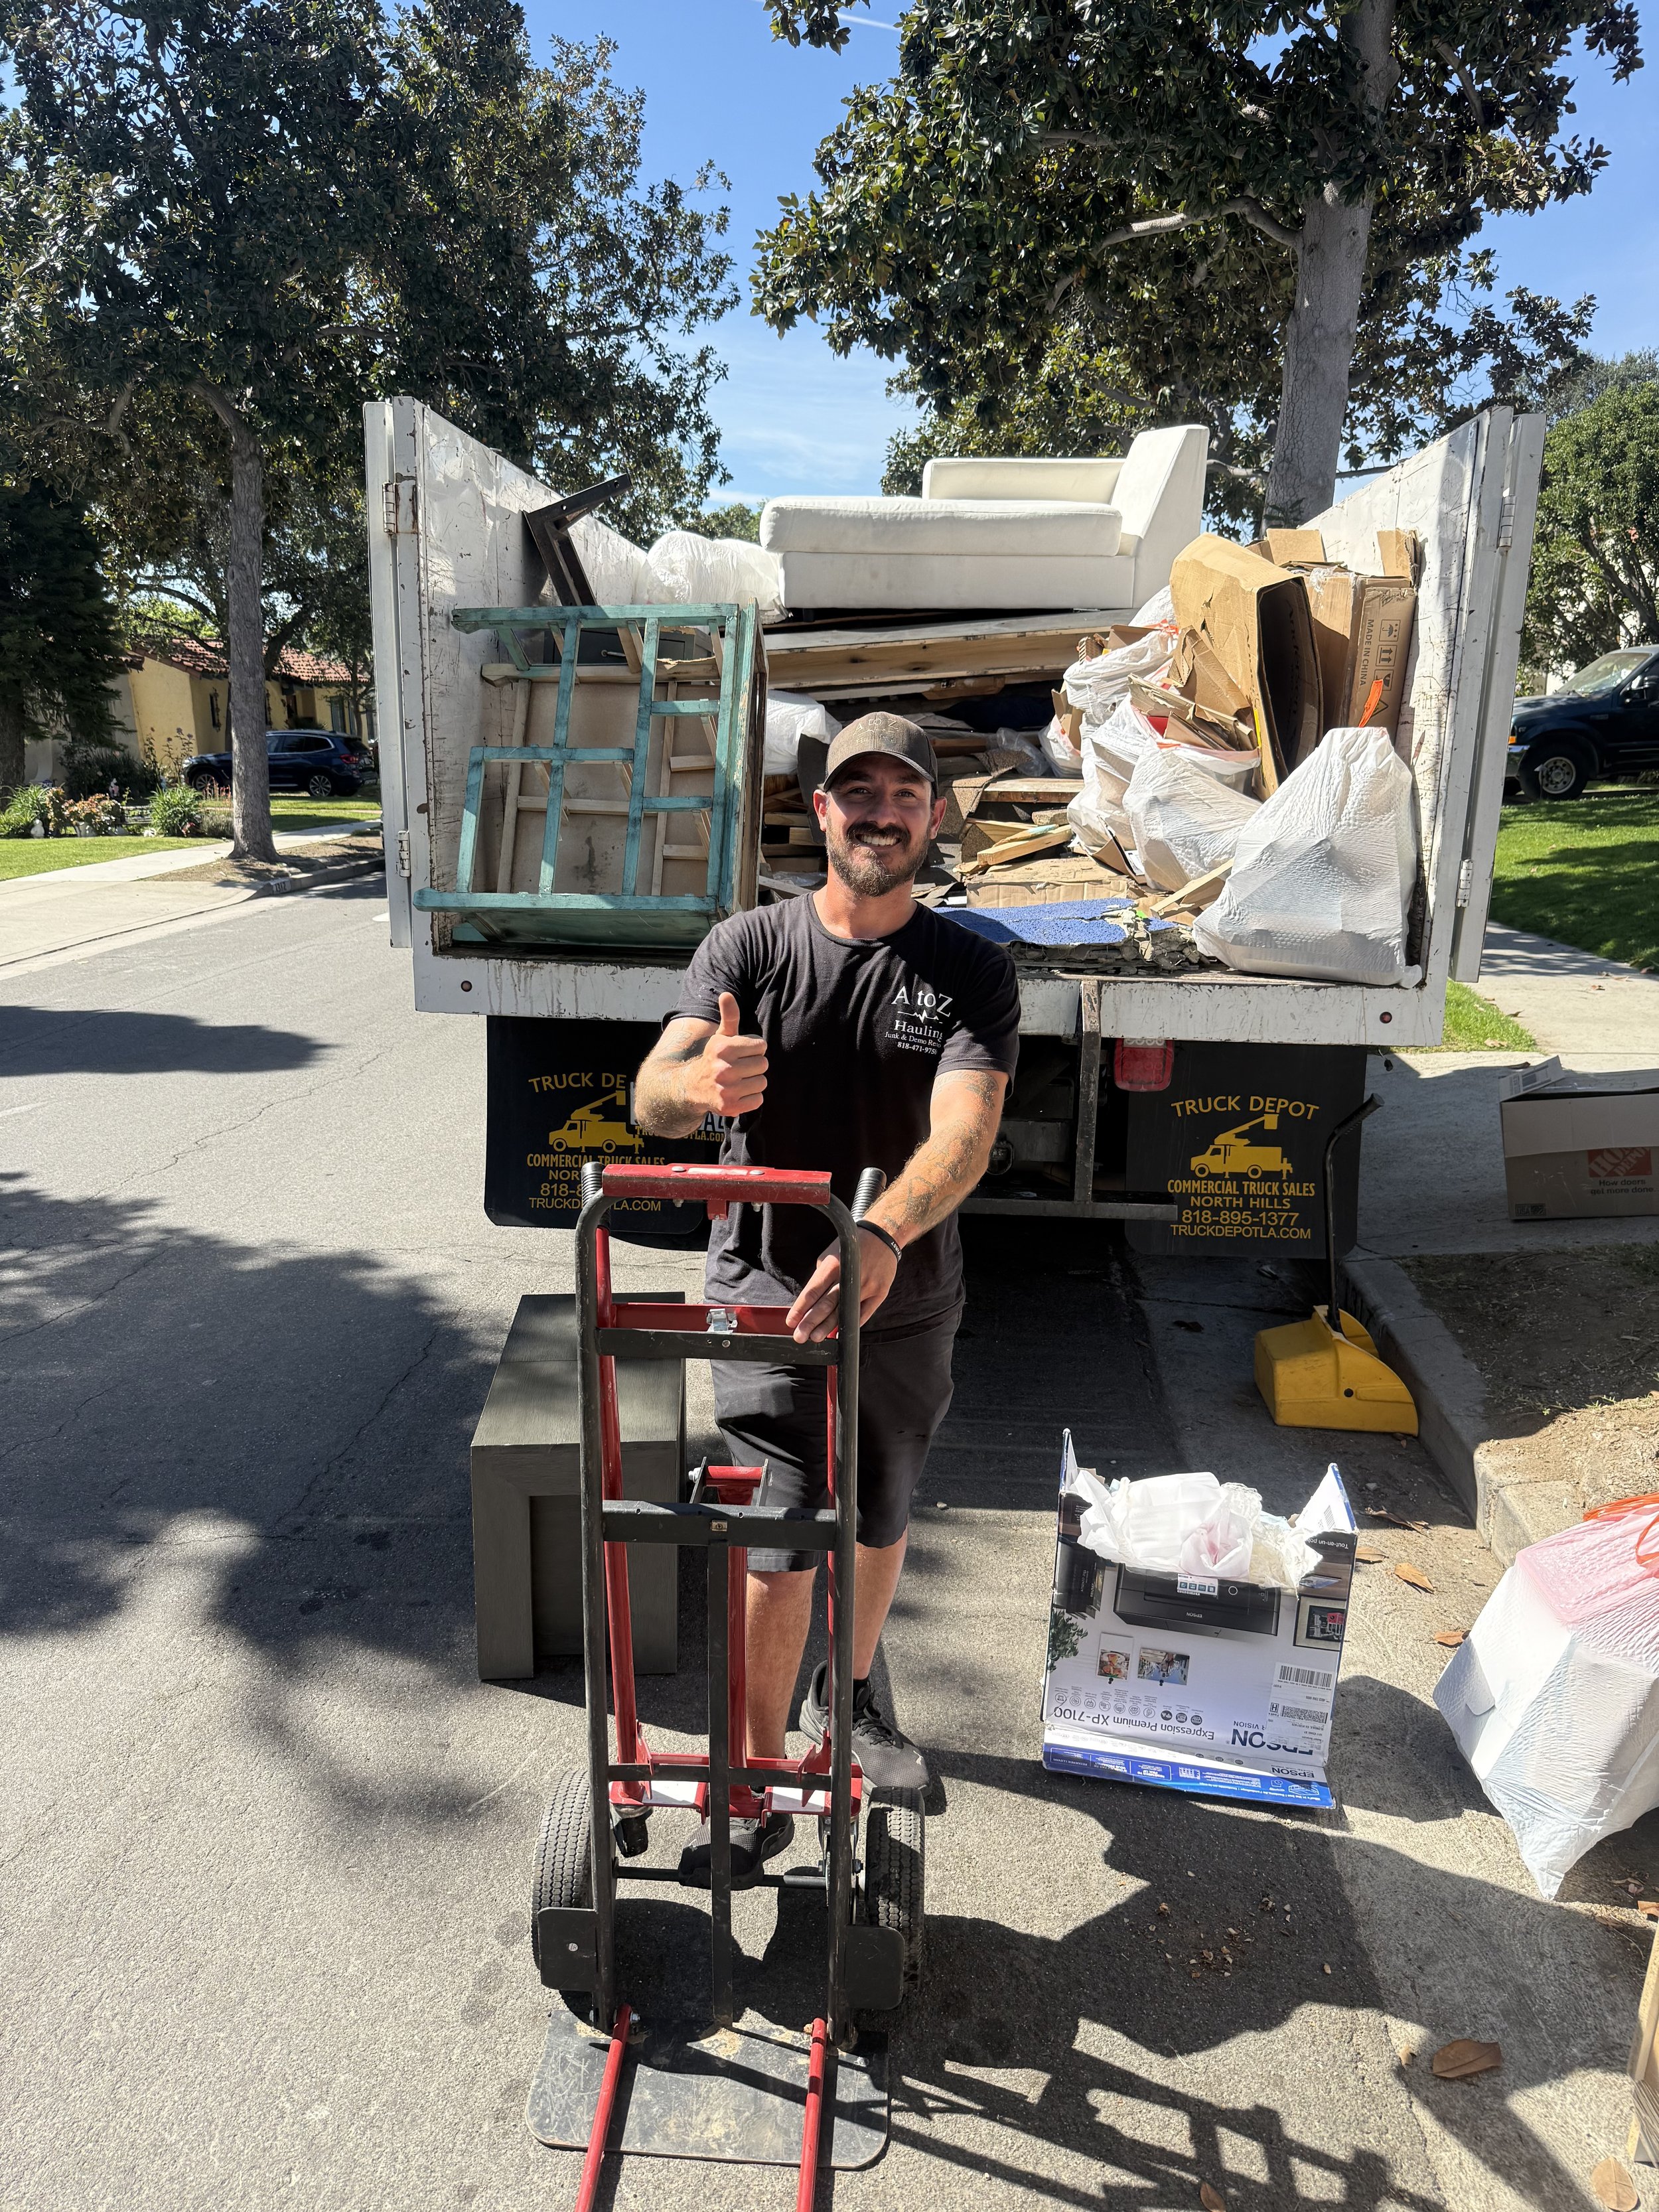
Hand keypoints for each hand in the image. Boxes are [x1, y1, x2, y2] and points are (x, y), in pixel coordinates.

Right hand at [694, 992, 766, 1118]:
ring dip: (754, 1081)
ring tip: (740, 1080)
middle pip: (763, 1064)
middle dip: (755, 1065)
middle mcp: (723, 1068)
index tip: (741, 1053)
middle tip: (741, 1068)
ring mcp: (726, 1090)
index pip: (761, 1046)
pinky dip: (751, 1097)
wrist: (692, 1087)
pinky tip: (739, 1093)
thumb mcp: (720, 1037)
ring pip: (762, 1082)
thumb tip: (727, 994)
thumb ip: (729, 1016)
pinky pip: (758, 1100)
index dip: (753, 1049)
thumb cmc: (714, 1058)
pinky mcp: (730, 1107)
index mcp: (723, 1048)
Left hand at [786, 1226, 900, 1343]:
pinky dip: (851, 1324)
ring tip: (816, 1338)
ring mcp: (866, 1286)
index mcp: (834, 1265)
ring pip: (844, 1311)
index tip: (791, 1321)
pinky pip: (864, 1313)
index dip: (801, 1308)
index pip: (813, 1290)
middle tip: (799, 1336)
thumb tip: (810, 1303)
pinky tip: (840, 1333)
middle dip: (811, 1322)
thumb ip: (821, 1279)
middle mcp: (849, 1276)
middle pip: (826, 1304)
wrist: (883, 1236)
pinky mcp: (880, 1292)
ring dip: (828, 1327)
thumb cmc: (850, 1247)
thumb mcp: (830, 1255)